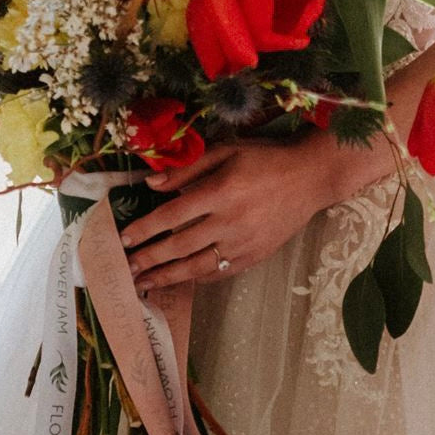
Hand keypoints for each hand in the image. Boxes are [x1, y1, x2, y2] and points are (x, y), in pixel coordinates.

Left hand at [118, 137, 333, 293]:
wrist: (310, 178)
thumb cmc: (265, 159)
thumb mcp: (226, 151)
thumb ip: (187, 169)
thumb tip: (150, 184)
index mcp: (221, 192)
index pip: (172, 215)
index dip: (144, 229)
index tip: (123, 239)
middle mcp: (231, 222)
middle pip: (179, 246)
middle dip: (149, 259)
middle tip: (125, 269)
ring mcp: (244, 243)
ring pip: (198, 267)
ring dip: (167, 277)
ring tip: (144, 283)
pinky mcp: (255, 256)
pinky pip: (220, 272)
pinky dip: (198, 277)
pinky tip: (182, 279)